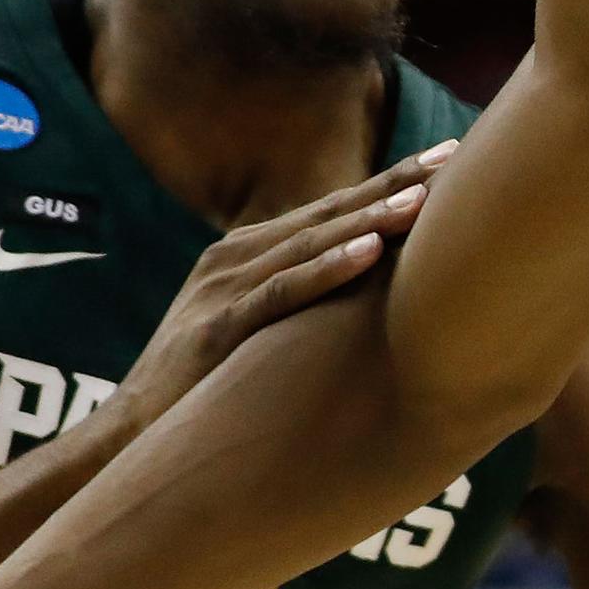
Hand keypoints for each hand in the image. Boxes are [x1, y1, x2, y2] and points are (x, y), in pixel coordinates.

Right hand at [112, 140, 454, 421]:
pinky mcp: (218, 329)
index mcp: (252, 252)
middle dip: (392, 184)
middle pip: (329, 212)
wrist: (136, 430)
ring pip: (309, 245)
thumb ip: (304, 296)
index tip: (450, 158)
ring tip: (422, 200)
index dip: (390, 180)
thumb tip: (378, 285)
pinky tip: (369, 254)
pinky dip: (325, 270)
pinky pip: (280, 294)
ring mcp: (225, 289)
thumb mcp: (262, 325)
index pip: (333, 207)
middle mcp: (237, 258)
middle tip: (452, 159)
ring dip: (368, 219)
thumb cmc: (211, 380)